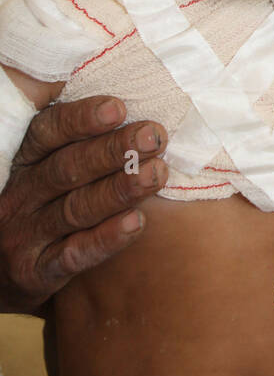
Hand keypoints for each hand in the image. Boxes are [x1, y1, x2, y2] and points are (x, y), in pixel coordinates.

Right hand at [0, 95, 166, 313]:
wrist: (1, 272)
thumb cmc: (39, 205)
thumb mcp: (41, 168)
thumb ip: (71, 139)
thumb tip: (116, 102)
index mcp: (23, 162)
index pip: (47, 133)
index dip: (82, 119)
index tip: (119, 108)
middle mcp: (21, 196)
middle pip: (67, 168)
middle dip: (113, 150)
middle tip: (154, 137)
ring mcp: (26, 235)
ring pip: (76, 209)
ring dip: (119, 190)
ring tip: (157, 174)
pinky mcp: (36, 272)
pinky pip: (74, 255)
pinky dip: (106, 239)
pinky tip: (137, 223)